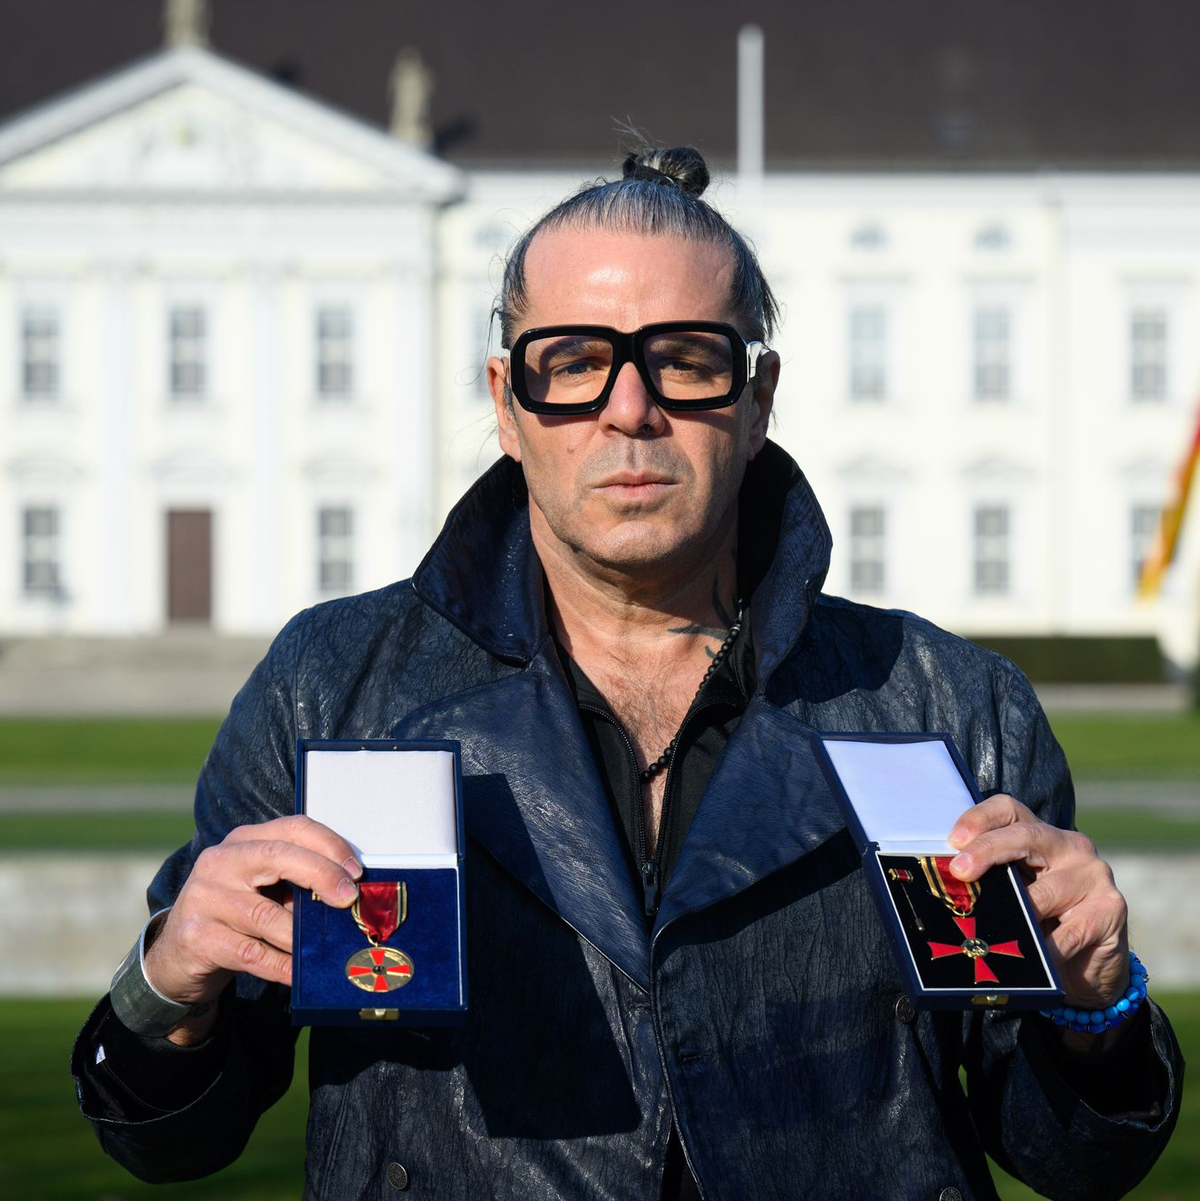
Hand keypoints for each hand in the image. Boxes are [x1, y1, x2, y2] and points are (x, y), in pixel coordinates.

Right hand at [143, 815, 361, 1043]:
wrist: (178, 953)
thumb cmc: (236, 913)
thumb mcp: (264, 888)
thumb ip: (298, 882)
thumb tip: (349, 895)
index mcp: (243, 840)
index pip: (292, 828)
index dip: (329, 845)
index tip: (356, 871)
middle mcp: (220, 861)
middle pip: (277, 856)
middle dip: (320, 875)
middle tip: (348, 898)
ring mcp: (203, 897)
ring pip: (265, 915)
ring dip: (300, 934)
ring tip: (322, 945)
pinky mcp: (196, 937)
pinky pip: (250, 953)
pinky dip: (281, 964)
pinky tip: (298, 972)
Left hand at [947, 795, 1129, 1019]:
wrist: (1092, 967)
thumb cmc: (1042, 924)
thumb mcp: (1015, 895)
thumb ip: (992, 881)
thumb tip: (944, 883)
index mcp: (1040, 835)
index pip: (1010, 809)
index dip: (980, 817)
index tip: (953, 840)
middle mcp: (1070, 846)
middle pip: (1025, 835)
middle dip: (988, 850)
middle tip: (960, 872)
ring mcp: (1094, 874)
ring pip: (1045, 892)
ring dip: (1018, 916)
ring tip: (991, 933)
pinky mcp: (1111, 909)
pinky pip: (1070, 931)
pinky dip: (1047, 949)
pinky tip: (1034, 960)